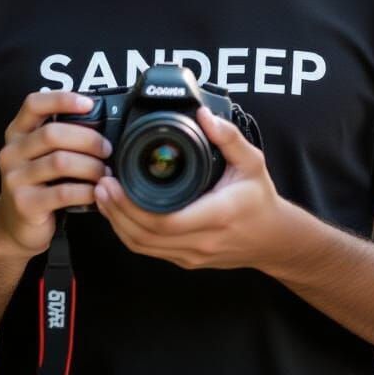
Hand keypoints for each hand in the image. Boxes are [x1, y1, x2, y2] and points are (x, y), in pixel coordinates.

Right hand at [0, 91, 111, 254]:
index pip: (33, 104)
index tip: (89, 104)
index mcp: (16, 133)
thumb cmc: (40, 183)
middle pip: (52, 134)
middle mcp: (11, 152)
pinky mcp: (25, 204)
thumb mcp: (41, 155)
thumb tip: (101, 120)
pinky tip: (96, 192)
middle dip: (88, 139)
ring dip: (90, 166)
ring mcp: (14, 179)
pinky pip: (63, 192)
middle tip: (107, 149)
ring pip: (60, 162)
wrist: (15, 226)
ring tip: (105, 172)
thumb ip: (61, 136)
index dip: (62, 99)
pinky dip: (86, 190)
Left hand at [93, 105, 287, 270]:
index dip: (131, 205)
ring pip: (143, 247)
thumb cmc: (260, 199)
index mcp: (217, 215)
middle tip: (101, 184)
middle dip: (116, 211)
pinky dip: (129, 233)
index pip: (165, 220)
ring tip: (103, 196)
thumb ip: (228, 137)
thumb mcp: (252, 162)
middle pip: (145, 236)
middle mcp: (202, 241)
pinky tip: (119, 213)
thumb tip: (204, 115)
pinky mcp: (186, 259)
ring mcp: (192, 255)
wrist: (273, 238)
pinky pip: (150, 250)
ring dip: (118, 223)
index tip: (114, 181)